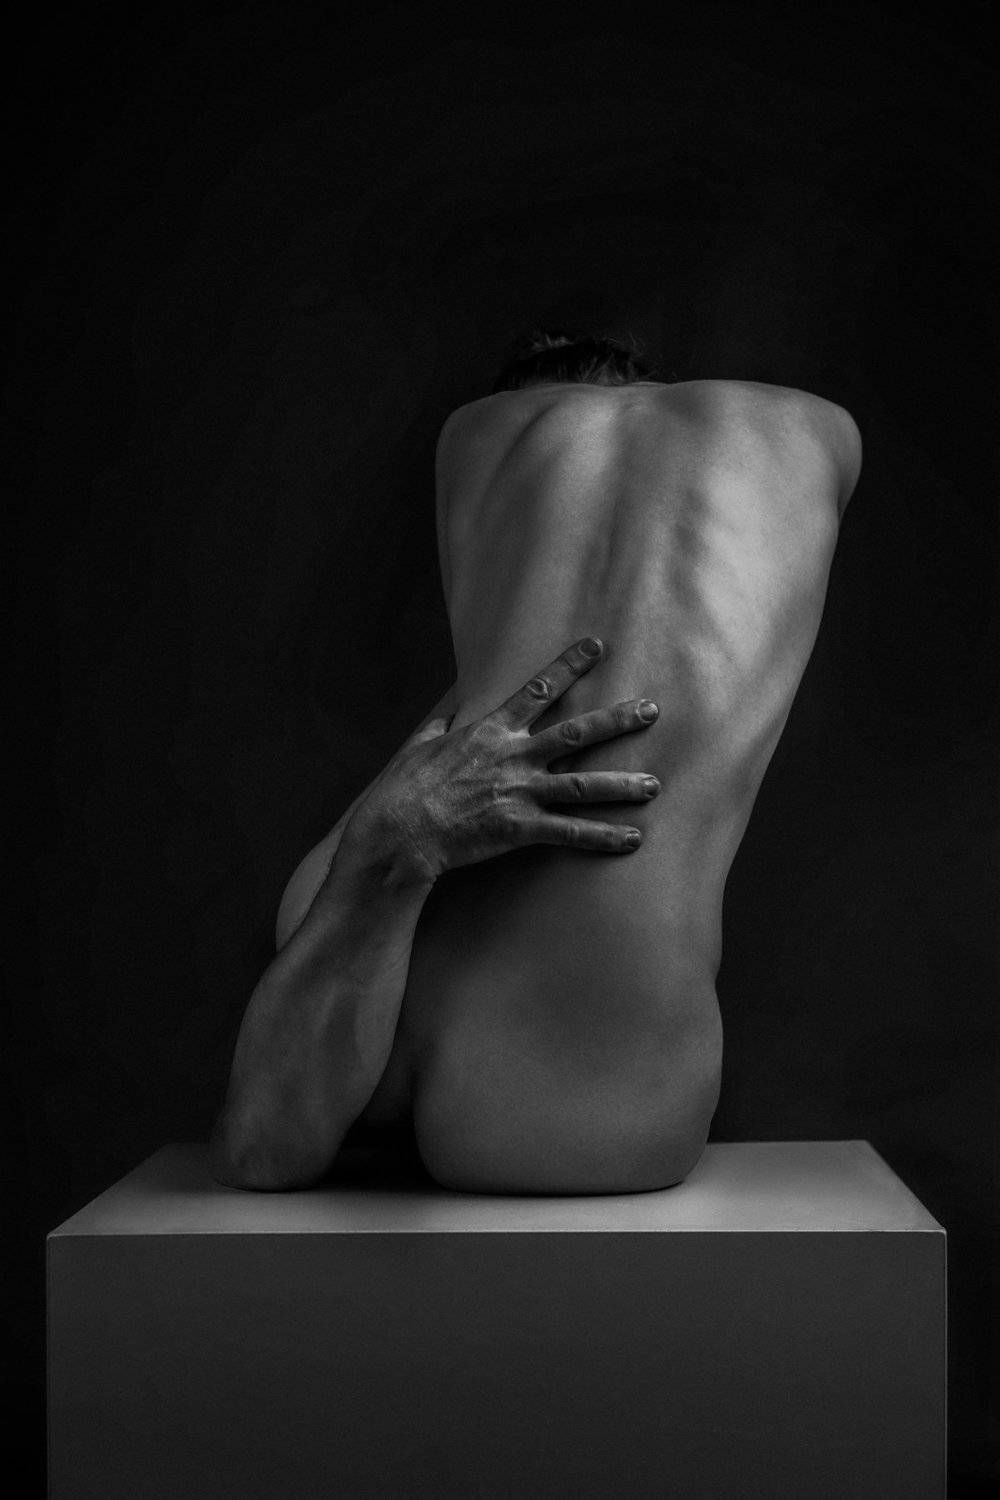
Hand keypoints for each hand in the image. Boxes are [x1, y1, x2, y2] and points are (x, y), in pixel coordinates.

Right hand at [345, 636, 659, 883]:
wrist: (399, 830)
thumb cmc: (403, 788)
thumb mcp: (419, 746)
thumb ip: (441, 728)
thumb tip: (448, 714)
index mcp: (491, 731)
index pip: (538, 689)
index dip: (570, 666)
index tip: (597, 646)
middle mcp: (513, 756)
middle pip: (577, 732)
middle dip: (618, 720)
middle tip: (652, 710)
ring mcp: (519, 791)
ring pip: (583, 784)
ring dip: (622, 784)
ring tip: (654, 785)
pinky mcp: (520, 827)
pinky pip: (570, 832)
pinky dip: (603, 836)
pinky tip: (632, 839)